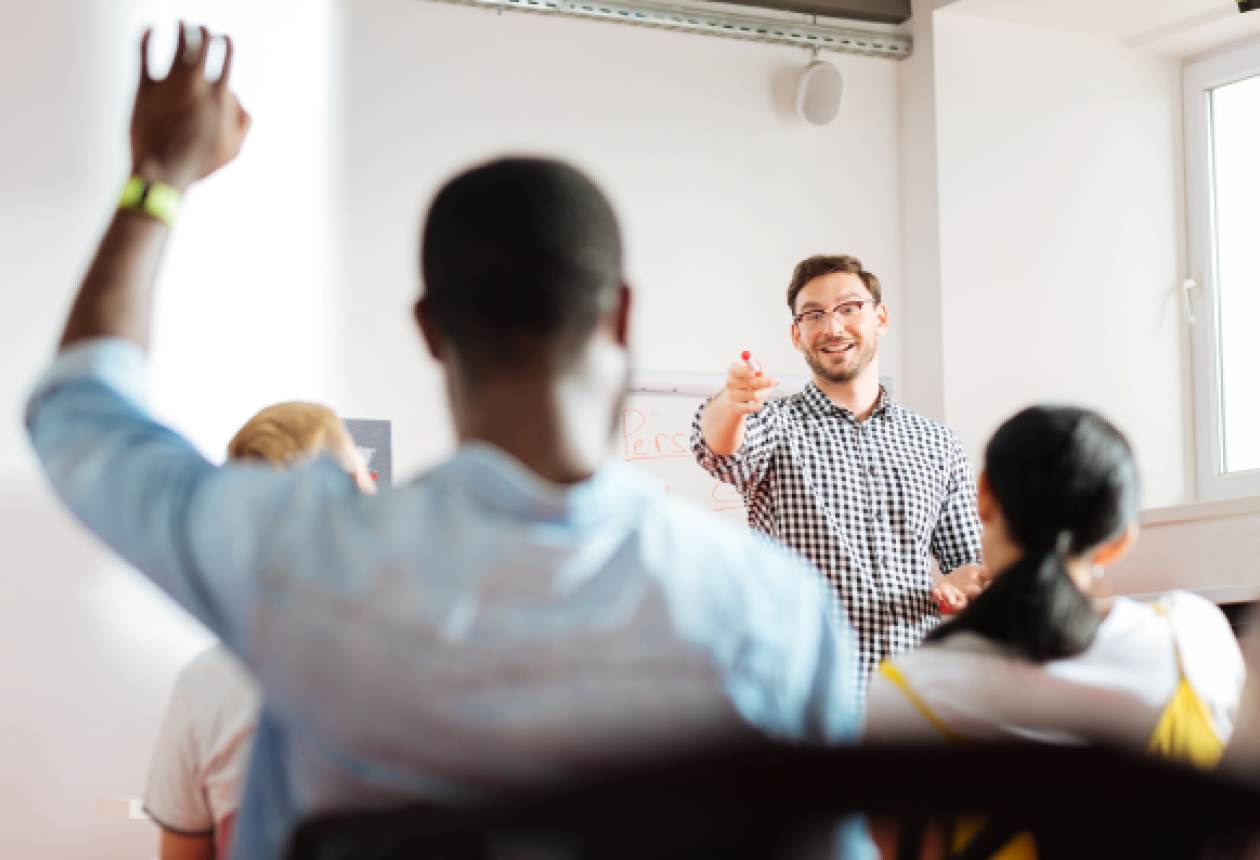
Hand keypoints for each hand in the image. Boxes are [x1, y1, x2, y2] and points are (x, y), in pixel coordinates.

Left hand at [130, 24, 250, 191]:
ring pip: (177, 44)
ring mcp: (169, 84)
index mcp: (220, 96)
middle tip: (203, 28)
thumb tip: (238, 99)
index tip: (224, 38)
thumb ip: (243, 121)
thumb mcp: (234, 148)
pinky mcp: (144, 89)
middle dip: (205, 32)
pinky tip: (149, 27)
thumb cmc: (200, 163)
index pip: (226, 57)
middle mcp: (196, 85)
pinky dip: (146, 37)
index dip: (226, 43)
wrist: (163, 172)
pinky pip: (143, 54)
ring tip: (183, 23)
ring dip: (182, 29)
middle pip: (203, 45)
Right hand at [723, 360, 779, 415]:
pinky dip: (759, 404)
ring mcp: (732, 395)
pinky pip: (752, 407)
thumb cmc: (748, 380)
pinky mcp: (736, 407)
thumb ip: (758, 369)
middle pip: (751, 382)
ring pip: (754, 395)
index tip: (755, 372)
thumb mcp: (754, 371)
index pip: (737, 370)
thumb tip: (760, 369)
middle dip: (767, 381)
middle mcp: (730, 382)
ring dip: (765, 393)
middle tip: (778, 381)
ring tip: (767, 391)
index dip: (745, 371)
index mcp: (733, 370)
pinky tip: (759, 401)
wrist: (738, 397)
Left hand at [932, 564, 990, 614]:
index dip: (975, 594)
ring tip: (945, 592)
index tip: (975, 588)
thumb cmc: (972, 573)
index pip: (975, 598)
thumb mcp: (980, 570)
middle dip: (956, 604)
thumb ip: (986, 573)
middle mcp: (963, 599)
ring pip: (949, 603)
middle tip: (954, 599)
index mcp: (974, 595)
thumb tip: (993, 573)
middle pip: (960, 606)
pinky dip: (936, 596)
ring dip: (946, 599)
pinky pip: (938, 598)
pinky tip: (935, 591)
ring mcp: (951, 597)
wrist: (959, 572)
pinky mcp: (942, 593)